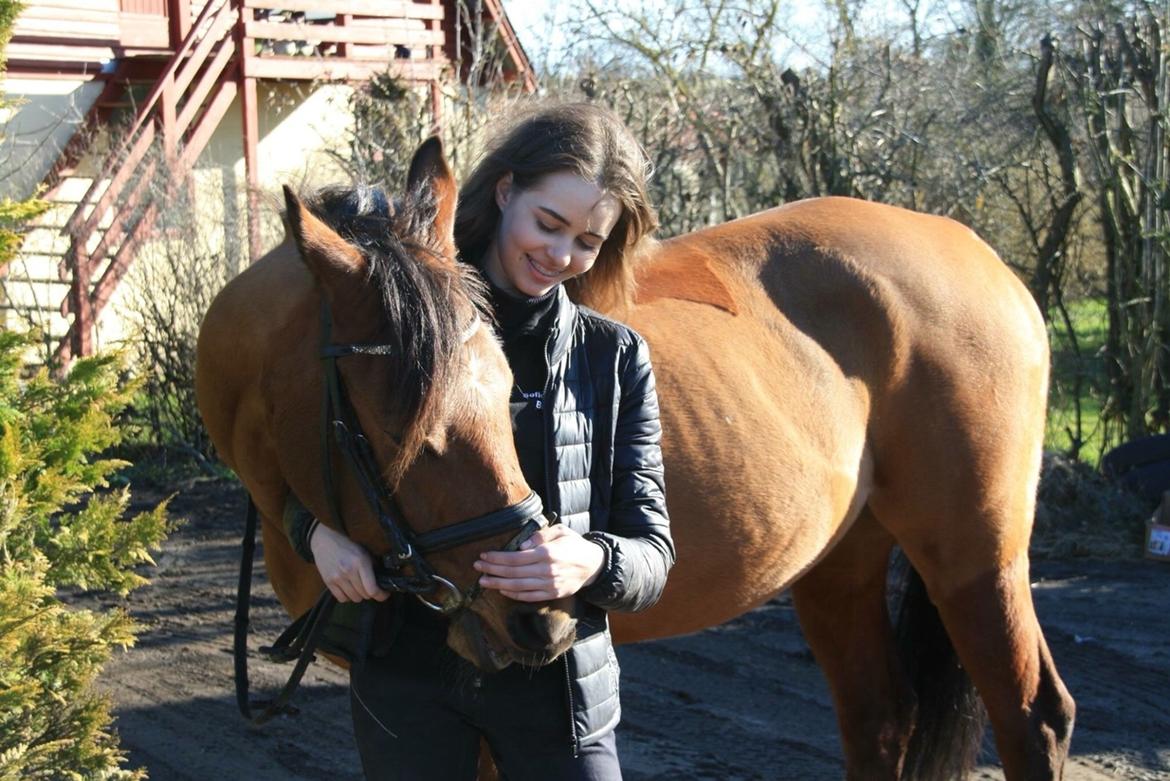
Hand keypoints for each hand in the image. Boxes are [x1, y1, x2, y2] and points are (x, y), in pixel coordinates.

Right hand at [309, 523, 390, 602]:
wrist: (325, 541)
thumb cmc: (347, 546)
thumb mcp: (364, 552)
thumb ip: (373, 566)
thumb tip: (382, 582)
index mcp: (360, 562)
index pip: (372, 589)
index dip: (381, 595)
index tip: (384, 594)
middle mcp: (349, 571)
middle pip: (364, 595)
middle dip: (370, 593)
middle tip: (370, 587)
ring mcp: (337, 577)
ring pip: (354, 598)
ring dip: (359, 595)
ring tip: (359, 587)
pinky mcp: (328, 582)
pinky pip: (342, 598)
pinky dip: (347, 597)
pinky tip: (348, 589)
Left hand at [474, 524, 604, 601]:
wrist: (593, 565)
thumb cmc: (574, 544)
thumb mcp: (561, 531)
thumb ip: (541, 535)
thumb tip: (521, 545)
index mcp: (547, 553)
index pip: (515, 558)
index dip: (497, 558)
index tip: (484, 556)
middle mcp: (547, 571)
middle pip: (513, 573)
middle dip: (492, 570)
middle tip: (477, 568)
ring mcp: (549, 585)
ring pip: (518, 587)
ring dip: (498, 584)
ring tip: (483, 581)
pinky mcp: (552, 594)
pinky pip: (529, 597)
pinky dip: (514, 594)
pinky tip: (502, 590)